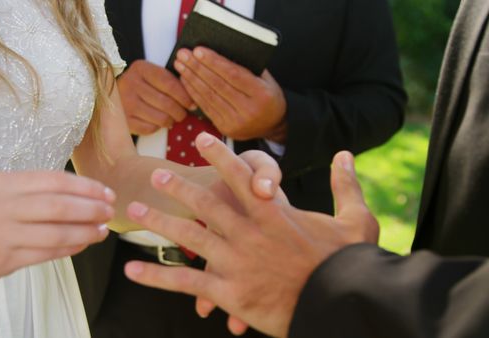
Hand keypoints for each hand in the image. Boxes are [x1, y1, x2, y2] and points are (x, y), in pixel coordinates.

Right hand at [0, 171, 112, 289]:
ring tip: (102, 231)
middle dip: (91, 209)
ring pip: (57, 233)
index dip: (87, 187)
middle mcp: (1, 206)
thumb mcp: (2, 194)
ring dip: (86, 232)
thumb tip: (88, 196)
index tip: (107, 193)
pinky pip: (47, 253)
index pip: (55, 180)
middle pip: (59, 206)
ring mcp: (1, 234)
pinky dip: (71, 248)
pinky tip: (84, 243)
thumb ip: (38, 192)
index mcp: (4, 183)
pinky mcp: (4, 259)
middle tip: (109, 212)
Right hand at [118, 60, 194, 134]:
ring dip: (170, 121)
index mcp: (141, 68)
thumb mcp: (153, 76)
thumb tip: (193, 101)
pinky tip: (156, 122)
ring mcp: (125, 102)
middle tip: (182, 114)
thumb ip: (171, 82)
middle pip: (167, 103)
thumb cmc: (142, 86)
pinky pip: (149, 129)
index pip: (170, 84)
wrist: (113, 96)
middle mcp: (130, 83)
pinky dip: (157, 128)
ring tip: (171, 119)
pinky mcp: (123, 120)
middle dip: (180, 112)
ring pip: (160, 118)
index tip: (192, 104)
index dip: (185, 96)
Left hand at [124, 148, 377, 336]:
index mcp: (275, 214)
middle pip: (206, 203)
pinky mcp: (229, 293)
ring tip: (133, 209)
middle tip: (155, 174)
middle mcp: (249, 233)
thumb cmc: (348, 264)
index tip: (201, 139)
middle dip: (179, 187)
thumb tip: (344, 154)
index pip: (241, 176)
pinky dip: (157, 275)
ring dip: (159, 221)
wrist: (339, 306)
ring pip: (189, 237)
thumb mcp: (355, 221)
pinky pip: (186, 282)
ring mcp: (236, 263)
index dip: (219, 156)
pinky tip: (133, 269)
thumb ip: (346, 185)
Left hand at [174, 47, 286, 141]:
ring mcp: (236, 122)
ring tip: (180, 64)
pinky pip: (206, 108)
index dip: (214, 62)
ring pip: (209, 96)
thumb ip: (248, 67)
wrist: (273, 125)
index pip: (234, 75)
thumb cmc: (268, 96)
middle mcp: (249, 110)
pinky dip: (194, 93)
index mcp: (262, 94)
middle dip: (198, 67)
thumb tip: (220, 50)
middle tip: (183, 54)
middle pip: (218, 85)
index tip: (198, 50)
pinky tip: (185, 81)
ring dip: (192, 79)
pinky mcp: (226, 128)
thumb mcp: (266, 79)